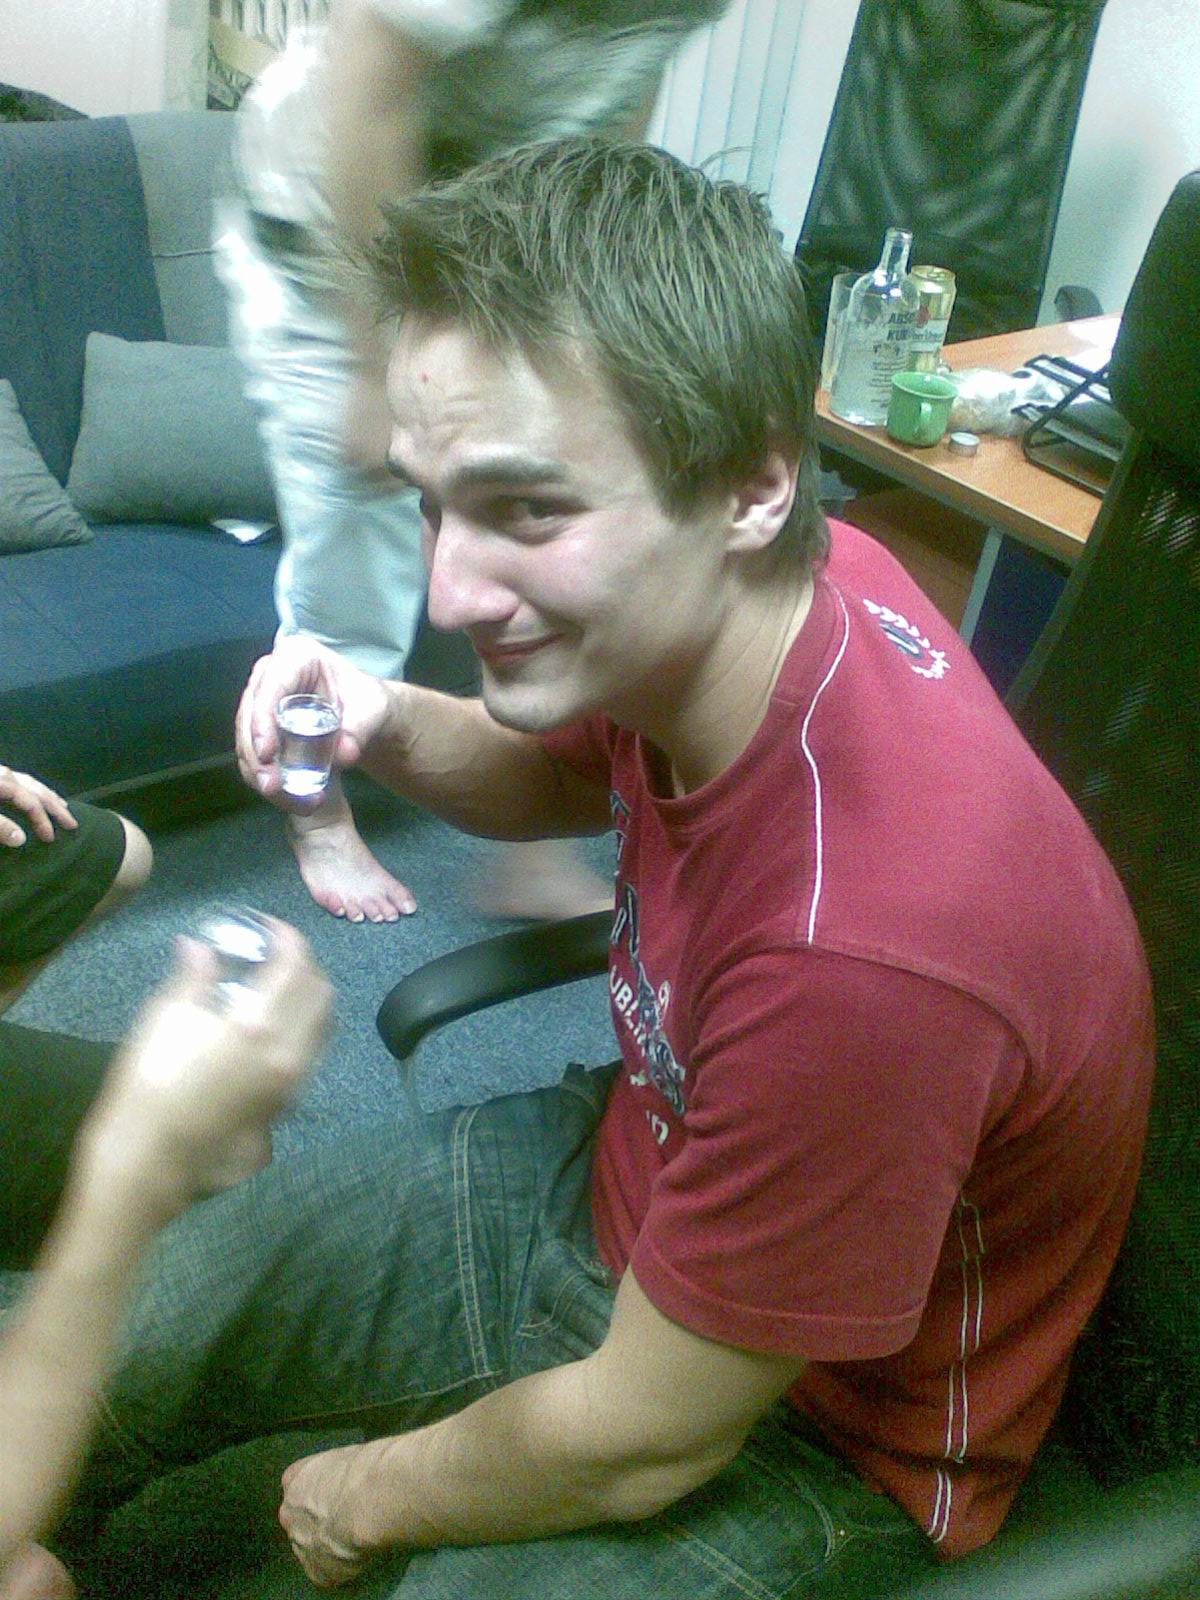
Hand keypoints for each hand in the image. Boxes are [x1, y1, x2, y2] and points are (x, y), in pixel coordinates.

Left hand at [0, 766, 76, 847]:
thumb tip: (21, 840)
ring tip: (63, 806)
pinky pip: (21, 781)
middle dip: (56, 807)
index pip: (31, 802)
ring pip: (30, 783)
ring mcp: (0, 773)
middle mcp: (5, 774)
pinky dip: (34, 789)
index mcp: (3, 783)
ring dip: (48, 795)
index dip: (43, 821)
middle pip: (37, 790)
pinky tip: (36, 793)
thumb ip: (0, 826)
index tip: (49, 838)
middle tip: (72, 823)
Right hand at [79, 918, 331, 1215]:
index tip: (270, 929)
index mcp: (259, 1023)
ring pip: (322, 1028)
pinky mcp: (284, 1106)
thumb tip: (199, 946)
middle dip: (305, 967)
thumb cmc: (150, 1082)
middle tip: (276, 959)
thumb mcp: (165, 1018)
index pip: (295, 964)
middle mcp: (289, 1051)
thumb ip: (193, 976)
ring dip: (308, 1001)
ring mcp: (292, 1083)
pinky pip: (310, 1057)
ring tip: (278, 994)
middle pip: (321, 994)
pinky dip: (301, 1032)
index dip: (288, 938)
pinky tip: (269, 1034)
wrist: (149, 1157)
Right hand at [235, 636, 392, 805]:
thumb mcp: (373, 711)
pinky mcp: (262, 720)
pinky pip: (251, 744)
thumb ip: (361, 730)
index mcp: (298, 656)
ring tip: (272, 792)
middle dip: (254, 749)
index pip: (271, 685)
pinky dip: (259, 767)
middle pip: (250, 710)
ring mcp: (263, 696)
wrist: (367, 716)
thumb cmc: (369, 704)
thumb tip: (343, 754)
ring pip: (245, 730)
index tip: (267, 753)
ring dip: (254, 763)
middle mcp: (273, 671)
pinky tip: (273, 790)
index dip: (263, 719)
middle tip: (269, 784)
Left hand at [279, 1440, 390, 1587]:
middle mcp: (289, 1514)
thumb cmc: (362, 1469)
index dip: (322, 1493)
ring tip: (355, 1537)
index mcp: (293, 1480)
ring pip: (311, 1548)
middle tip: (346, 1517)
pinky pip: (328, 1571)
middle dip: (319, 1522)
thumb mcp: (344, 1457)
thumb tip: (346, 1480)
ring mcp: (300, 1546)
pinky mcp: (317, 1573)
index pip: (300, 1488)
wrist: (368, 1502)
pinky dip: (342, 1565)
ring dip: (328, 1545)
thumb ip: (334, 1473)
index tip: (339, 1494)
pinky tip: (359, 1553)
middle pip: (301, 1521)